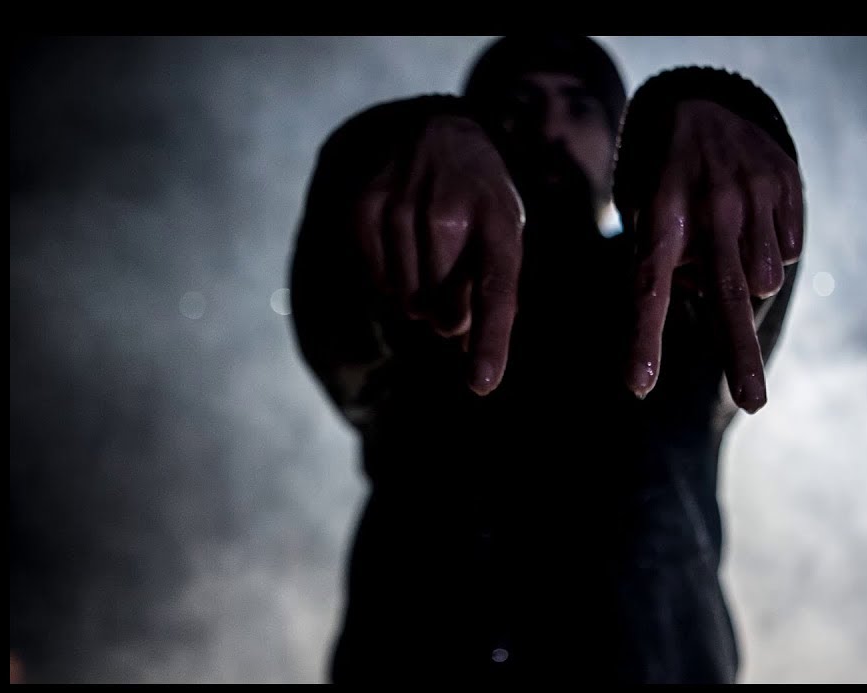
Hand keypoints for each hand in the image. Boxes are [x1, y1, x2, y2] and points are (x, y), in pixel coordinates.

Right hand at [355, 115, 525, 394]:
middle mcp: (449, 211)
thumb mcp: (503, 238)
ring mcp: (401, 206)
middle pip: (444, 313)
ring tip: (431, 256)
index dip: (491, 343)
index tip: (482, 384)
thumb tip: (476, 374)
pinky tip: (403, 250)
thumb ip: (493, 300)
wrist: (441, 134)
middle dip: (452, 314)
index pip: (494, 293)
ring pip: (407, 302)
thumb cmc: (480, 205)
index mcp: (497, 222)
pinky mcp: (362, 208)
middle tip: (456, 277)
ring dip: (419, 297)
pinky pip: (375, 283)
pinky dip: (390, 281)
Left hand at [627, 99, 803, 412]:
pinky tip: (750, 220)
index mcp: (660, 217)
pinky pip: (789, 251)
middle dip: (740, 354)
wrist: (701, 104)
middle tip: (752, 403)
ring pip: (765, 278)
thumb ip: (670, 265)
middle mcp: (708, 206)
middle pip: (727, 295)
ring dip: (747, 278)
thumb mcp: (647, 216)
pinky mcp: (786, 185)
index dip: (645, 339)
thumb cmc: (664, 182)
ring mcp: (753, 194)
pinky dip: (770, 251)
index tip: (639, 385)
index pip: (649, 289)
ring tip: (725, 240)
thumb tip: (711, 303)